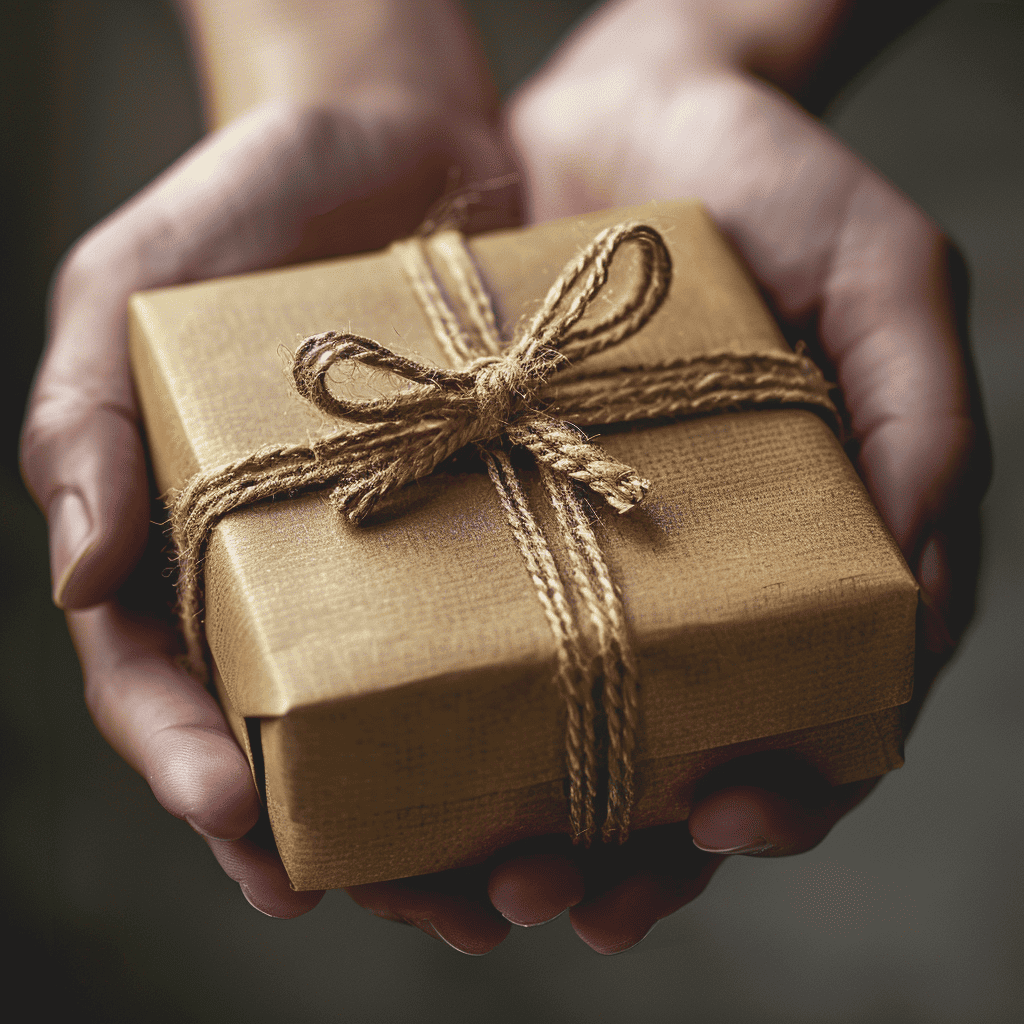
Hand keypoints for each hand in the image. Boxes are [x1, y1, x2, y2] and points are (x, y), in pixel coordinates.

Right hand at [20, 1, 519, 924]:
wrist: (407, 139)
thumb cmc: (248, 206)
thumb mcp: (126, 290)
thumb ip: (84, 421)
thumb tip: (70, 574)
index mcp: (192, 546)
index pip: (169, 688)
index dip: (194, 773)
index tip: (244, 834)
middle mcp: (303, 576)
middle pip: (310, 746)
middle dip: (354, 844)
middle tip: (423, 912)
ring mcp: (412, 559)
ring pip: (425, 725)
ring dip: (466, 822)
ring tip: (522, 890)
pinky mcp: (510, 523)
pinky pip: (524, 640)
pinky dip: (548, 720)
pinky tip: (594, 780)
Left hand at [498, 0, 990, 951]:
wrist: (615, 116)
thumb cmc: (767, 181)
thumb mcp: (881, 272)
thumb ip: (922, 415)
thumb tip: (920, 587)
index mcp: (828, 543)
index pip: (836, 711)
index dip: (797, 791)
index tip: (731, 819)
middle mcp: (721, 572)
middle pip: (707, 754)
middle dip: (660, 851)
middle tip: (591, 900)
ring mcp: (615, 558)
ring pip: (599, 734)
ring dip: (559, 829)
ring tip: (506, 883)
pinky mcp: (519, 524)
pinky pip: (498, 648)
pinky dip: (475, 730)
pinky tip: (435, 783)